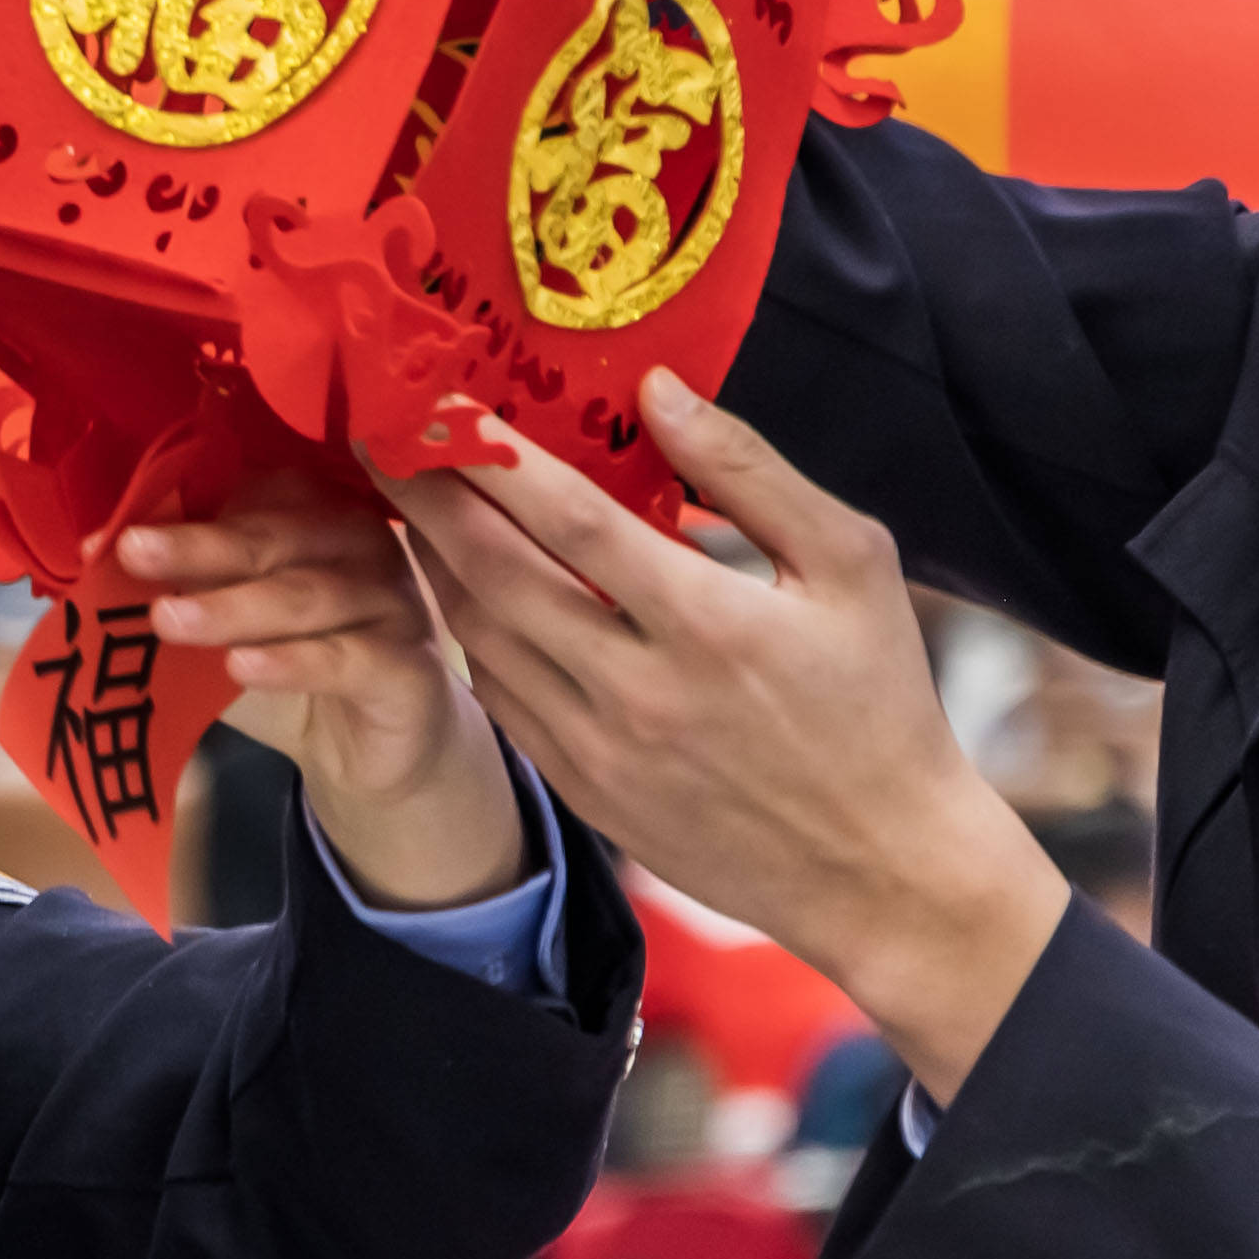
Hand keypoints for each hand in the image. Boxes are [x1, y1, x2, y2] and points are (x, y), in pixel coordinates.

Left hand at [115, 470, 523, 912]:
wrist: (371, 753)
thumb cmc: (291, 670)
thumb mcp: (225, 627)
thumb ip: (176, 587)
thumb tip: (90, 551)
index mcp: (314, 515)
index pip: (247, 498)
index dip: (178, 514)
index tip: (110, 539)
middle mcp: (360, 545)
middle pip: (277, 537)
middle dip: (200, 547)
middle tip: (133, 554)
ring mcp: (393, 604)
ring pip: (310, 595)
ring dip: (234, 605)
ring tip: (167, 621)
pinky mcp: (409, 670)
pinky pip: (350, 658)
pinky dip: (294, 661)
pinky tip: (242, 666)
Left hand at [387, 376, 1067, 1101]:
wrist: (876, 868)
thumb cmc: (879, 702)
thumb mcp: (850, 567)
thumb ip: (750, 473)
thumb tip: (658, 389)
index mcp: (708, 623)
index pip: (569, 518)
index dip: (492, 453)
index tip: (439, 401)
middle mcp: (638, 690)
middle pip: (496, 575)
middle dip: (428, 500)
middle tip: (379, 439)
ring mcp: (601, 750)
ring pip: (484, 641)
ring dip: (435, 566)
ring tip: (407, 503)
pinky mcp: (585, 793)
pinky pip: (502, 701)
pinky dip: (470, 637)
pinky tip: (457, 591)